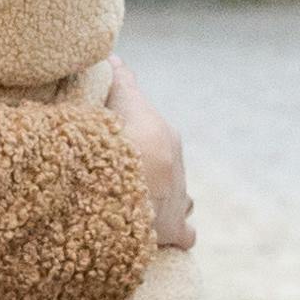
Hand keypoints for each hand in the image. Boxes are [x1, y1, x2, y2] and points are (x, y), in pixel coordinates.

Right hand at [106, 69, 198, 251]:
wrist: (127, 187)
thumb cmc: (117, 141)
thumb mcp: (119, 104)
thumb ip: (119, 81)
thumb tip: (115, 57)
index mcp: (164, 137)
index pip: (153, 133)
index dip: (137, 138)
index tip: (122, 145)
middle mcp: (178, 168)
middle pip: (167, 169)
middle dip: (151, 175)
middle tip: (124, 181)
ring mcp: (180, 200)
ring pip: (182, 200)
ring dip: (164, 204)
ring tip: (145, 210)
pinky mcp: (176, 230)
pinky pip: (184, 235)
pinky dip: (176, 235)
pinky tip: (163, 241)